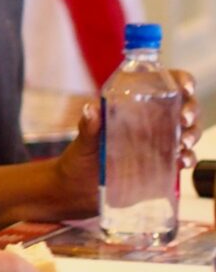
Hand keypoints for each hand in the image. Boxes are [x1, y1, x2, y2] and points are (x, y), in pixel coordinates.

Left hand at [55, 68, 200, 210]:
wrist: (79, 190)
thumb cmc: (81, 157)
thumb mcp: (84, 140)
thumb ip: (89, 126)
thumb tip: (91, 109)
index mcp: (133, 107)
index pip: (163, 85)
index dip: (179, 81)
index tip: (184, 87)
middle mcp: (150, 122)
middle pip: (183, 108)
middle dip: (191, 110)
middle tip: (184, 118)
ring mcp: (158, 144)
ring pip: (187, 132)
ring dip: (192, 135)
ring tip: (182, 143)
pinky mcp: (162, 166)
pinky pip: (183, 158)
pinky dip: (188, 158)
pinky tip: (182, 161)